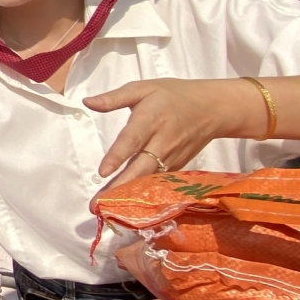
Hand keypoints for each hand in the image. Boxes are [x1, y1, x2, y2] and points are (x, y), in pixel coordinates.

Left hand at [84, 78, 261, 192]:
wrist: (212, 108)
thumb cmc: (172, 96)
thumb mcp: (143, 88)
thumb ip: (114, 98)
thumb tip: (87, 102)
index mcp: (151, 119)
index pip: (132, 140)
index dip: (118, 156)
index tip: (102, 172)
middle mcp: (162, 141)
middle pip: (141, 168)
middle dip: (120, 187)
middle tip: (98, 204)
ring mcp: (172, 157)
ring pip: (149, 180)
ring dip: (129, 196)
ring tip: (107, 210)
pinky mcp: (177, 167)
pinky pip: (158, 183)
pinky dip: (144, 195)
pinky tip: (126, 206)